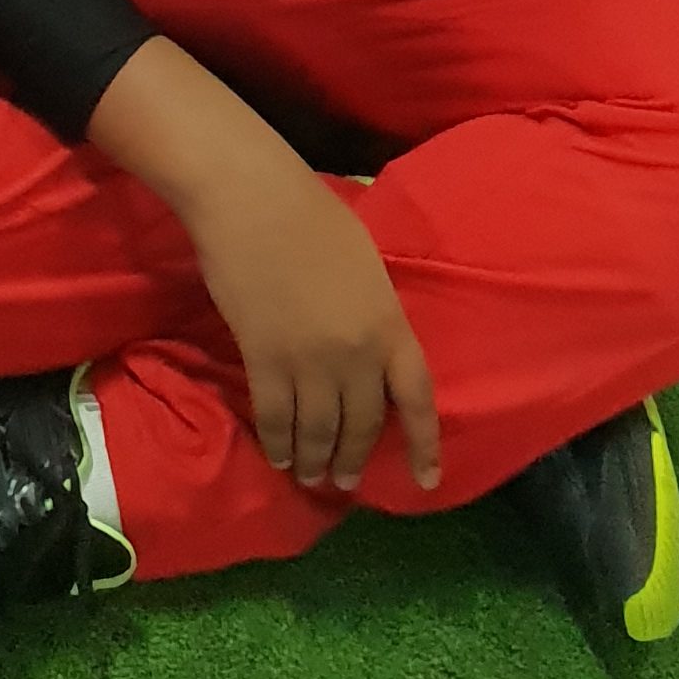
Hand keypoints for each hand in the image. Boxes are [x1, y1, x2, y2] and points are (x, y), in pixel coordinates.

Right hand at [183, 148, 442, 496]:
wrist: (251, 198)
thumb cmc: (310, 214)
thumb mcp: (365, 265)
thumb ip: (374, 312)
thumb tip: (369, 345)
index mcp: (389, 324)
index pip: (418, 399)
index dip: (424, 444)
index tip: (427, 480)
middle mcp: (358, 354)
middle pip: (362, 424)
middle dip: (353, 459)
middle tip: (344, 480)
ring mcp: (311, 360)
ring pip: (319, 430)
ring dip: (315, 460)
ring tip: (310, 475)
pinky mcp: (266, 359)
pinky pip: (276, 417)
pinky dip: (277, 442)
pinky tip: (278, 454)